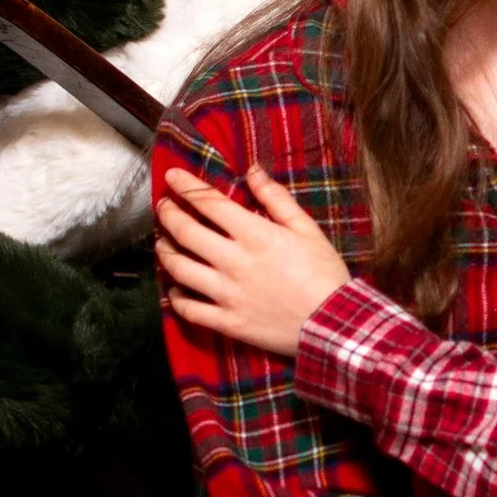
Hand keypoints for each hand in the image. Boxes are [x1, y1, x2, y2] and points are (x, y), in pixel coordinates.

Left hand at [157, 164, 349, 355]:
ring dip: (165, 253)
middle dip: (168, 215)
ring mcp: (227, 294)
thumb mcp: (307, 229)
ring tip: (162, 244)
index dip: (186, 186)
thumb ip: (276, 199)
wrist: (334, 324)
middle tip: (163, 206)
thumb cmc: (325, 274)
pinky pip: (190, 310)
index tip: (171, 177)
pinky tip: (176, 290)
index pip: (209, 203)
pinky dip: (177, 298)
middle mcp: (233, 261)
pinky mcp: (228, 322)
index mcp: (254, 234)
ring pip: (180, 270)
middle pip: (185, 233)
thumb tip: (252, 172)